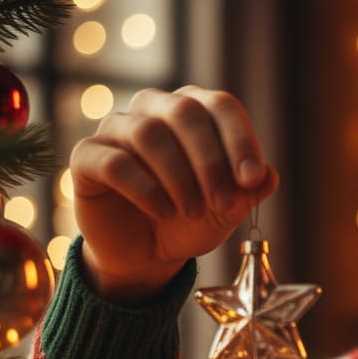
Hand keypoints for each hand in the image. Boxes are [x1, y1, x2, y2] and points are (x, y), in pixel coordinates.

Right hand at [70, 86, 277, 302]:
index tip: (252, 178)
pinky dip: (145, 189)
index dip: (240, 140)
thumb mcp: (228, 210)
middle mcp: (153, 109)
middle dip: (210, 161)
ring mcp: (116, 129)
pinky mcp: (87, 157)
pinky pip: (115, 162)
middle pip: (185, 113)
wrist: (147, 253)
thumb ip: (248, 191)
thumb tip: (269, 176)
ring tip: (193, 211)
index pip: (220, 105)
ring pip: (149, 134)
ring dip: (180, 177)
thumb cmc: (190, 219)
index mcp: (194, 111)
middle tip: (223, 202)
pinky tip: (163, 211)